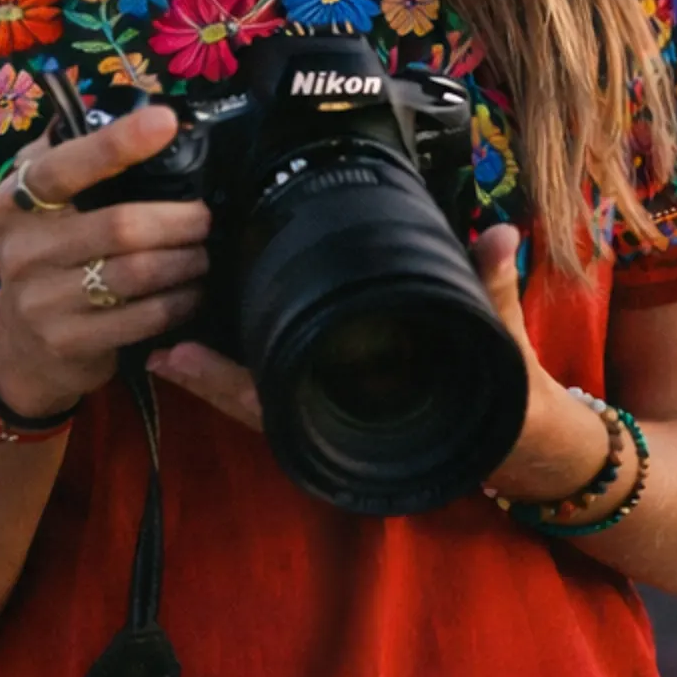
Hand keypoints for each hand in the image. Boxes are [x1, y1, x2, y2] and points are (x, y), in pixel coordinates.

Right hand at [0, 105, 210, 419]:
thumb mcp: (43, 202)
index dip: (117, 143)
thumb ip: (77, 155)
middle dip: (180, 219)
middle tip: (205, 217)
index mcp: (15, 201)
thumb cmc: (48, 252)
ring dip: (186, 261)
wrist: (20, 344)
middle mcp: (22, 249)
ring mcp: (41, 300)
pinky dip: (180, 301)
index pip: (65, 166)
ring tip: (203, 253)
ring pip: (138, 272)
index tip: (166, 122)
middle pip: (121, 225)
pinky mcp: (68, 341)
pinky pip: (144, 317)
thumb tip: (143, 108)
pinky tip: (191, 291)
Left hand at [147, 227, 608, 483]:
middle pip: (254, 402)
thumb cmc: (508, 394)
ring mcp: (340, 410)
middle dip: (204, 375)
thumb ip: (492, 289)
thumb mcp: (501, 340)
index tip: (174, 357)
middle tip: (150, 339)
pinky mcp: (343, 399)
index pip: (282, 403)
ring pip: (262, 398)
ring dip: (215, 373)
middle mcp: (343, 414)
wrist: (526, 439)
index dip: (225, 383)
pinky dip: (246, 370)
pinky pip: (285, 387)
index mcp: (366, 410)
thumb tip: (498, 237)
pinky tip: (212, 338)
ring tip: (163, 336)